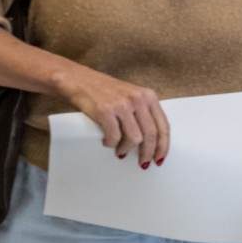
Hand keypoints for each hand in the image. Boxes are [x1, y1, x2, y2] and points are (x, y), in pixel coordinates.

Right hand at [53, 65, 168, 165]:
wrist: (78, 79)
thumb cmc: (104, 90)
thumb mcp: (131, 95)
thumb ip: (143, 112)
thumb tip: (152, 141)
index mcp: (148, 96)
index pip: (163, 126)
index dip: (163, 146)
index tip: (160, 158)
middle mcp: (138, 99)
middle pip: (151, 135)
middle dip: (147, 153)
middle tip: (142, 163)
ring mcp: (122, 104)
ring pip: (134, 138)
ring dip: (126, 149)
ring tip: (120, 151)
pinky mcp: (105, 110)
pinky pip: (114, 137)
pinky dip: (111, 144)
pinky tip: (107, 142)